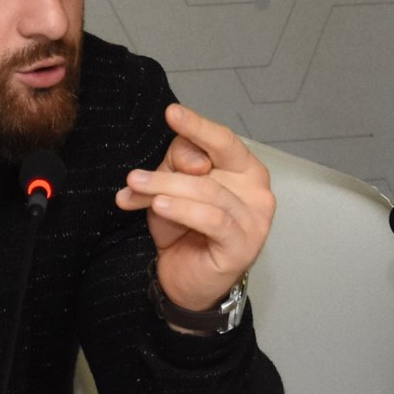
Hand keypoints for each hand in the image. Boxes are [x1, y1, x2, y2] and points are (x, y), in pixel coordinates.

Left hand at [115, 104, 273, 310]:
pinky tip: (160, 207)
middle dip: (174, 163)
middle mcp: (256, 191)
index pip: (223, 140)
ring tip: (137, 189)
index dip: (197, 126)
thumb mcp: (173, 189)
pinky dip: (183, 210)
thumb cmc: (185, 230)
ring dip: (166, 188)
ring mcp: (255, 219)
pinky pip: (213, 219)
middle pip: (215, 162)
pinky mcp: (243, 245)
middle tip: (136, 175)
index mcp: (244, 169)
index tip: (171, 113)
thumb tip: (184, 159)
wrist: (186, 280)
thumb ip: (176, 167)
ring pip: (208, 191)